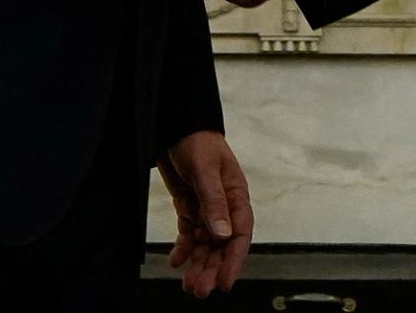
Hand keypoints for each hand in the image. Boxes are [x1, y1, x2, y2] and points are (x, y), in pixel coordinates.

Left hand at [159, 130, 252, 296]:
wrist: (176, 125)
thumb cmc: (197, 142)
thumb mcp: (205, 170)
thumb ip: (214, 202)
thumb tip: (223, 235)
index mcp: (236, 195)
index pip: (240, 233)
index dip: (234, 260)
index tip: (225, 282)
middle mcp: (224, 206)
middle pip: (222, 245)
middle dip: (212, 269)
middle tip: (199, 290)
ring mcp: (206, 208)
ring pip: (206, 244)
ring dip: (198, 264)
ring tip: (188, 285)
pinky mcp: (189, 208)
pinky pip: (189, 234)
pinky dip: (183, 249)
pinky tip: (175, 261)